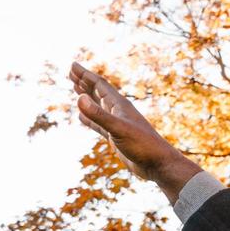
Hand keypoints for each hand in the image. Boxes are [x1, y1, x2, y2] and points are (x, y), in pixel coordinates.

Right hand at [70, 62, 200, 202]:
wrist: (158, 165)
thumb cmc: (143, 146)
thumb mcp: (118, 129)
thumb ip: (99, 115)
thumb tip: (79, 98)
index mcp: (120, 106)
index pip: (100, 85)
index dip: (85, 75)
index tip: (72, 65)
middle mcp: (119, 112)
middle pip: (98, 92)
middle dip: (84, 82)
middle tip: (70, 72)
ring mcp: (118, 125)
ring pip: (98, 106)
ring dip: (86, 96)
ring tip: (75, 88)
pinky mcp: (116, 137)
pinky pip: (99, 123)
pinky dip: (89, 118)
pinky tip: (81, 116)